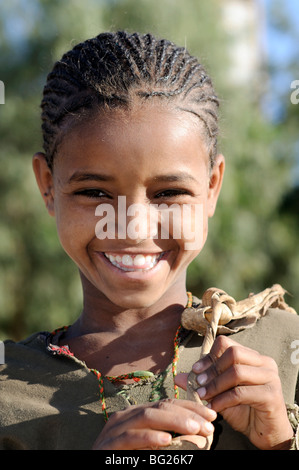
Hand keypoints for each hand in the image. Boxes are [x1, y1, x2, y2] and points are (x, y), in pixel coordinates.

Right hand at [92, 398, 216, 449]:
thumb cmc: (124, 459)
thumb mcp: (147, 446)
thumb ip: (164, 435)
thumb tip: (194, 430)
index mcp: (135, 414)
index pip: (166, 403)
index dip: (190, 407)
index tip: (212, 416)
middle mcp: (125, 417)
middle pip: (159, 407)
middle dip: (187, 414)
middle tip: (209, 425)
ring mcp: (114, 430)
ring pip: (146, 417)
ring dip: (173, 421)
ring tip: (194, 430)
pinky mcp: (107, 446)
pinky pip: (130, 438)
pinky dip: (149, 438)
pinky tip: (167, 441)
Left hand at [175, 336, 293, 449]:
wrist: (265, 433)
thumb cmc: (243, 410)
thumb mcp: (220, 393)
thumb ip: (203, 383)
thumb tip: (177, 377)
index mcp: (253, 357)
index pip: (227, 344)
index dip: (209, 356)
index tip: (195, 370)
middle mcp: (264, 363)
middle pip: (233, 353)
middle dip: (212, 369)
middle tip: (198, 383)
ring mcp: (270, 377)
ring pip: (236, 372)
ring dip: (215, 385)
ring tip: (203, 396)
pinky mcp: (271, 395)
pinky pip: (241, 393)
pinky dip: (223, 400)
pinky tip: (213, 408)